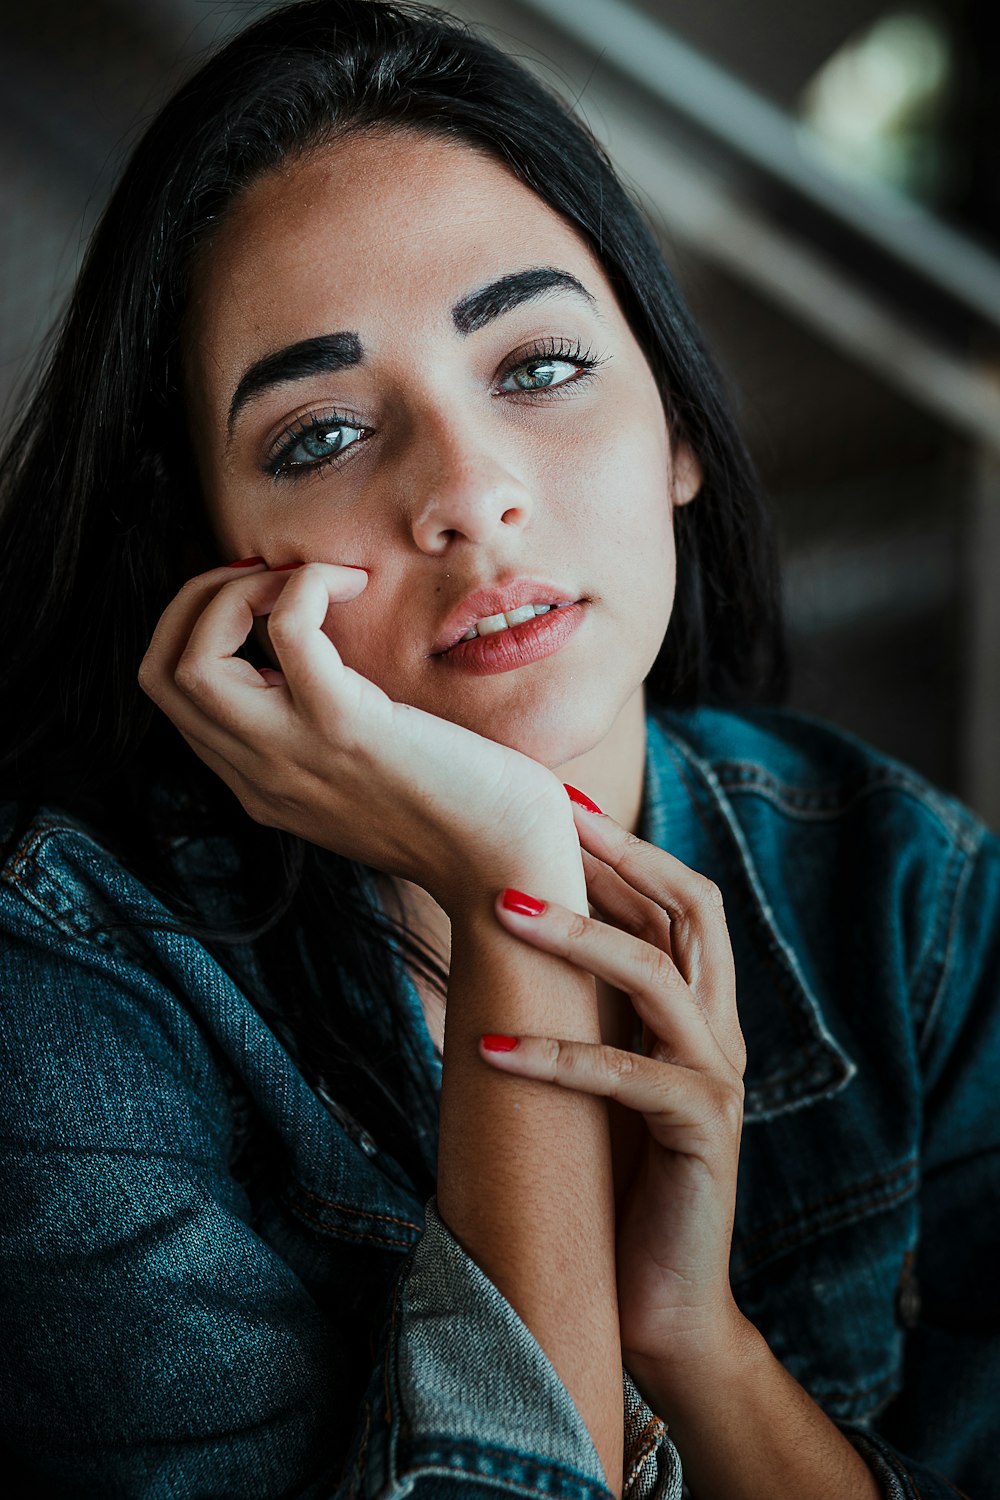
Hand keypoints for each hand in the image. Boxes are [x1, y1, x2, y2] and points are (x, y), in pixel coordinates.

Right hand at [138, 560, 579, 914]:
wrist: (507, 865)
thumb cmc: (462, 811)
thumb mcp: (364, 778)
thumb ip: (321, 738)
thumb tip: (321, 662)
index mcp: (260, 785)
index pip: (173, 699)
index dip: (197, 630)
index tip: (258, 601)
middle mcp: (260, 776)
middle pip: (160, 674)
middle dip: (196, 601)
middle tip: (266, 579)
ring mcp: (295, 753)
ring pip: (191, 659)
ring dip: (234, 592)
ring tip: (301, 580)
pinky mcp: (347, 726)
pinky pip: (287, 629)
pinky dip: (305, 584)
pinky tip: (352, 584)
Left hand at [478, 795, 747, 1391]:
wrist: (654, 1301)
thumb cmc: (612, 1176)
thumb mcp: (598, 1071)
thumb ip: (587, 1006)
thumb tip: (513, 926)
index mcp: (698, 1009)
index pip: (676, 899)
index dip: (624, 844)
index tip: (559, 796)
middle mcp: (719, 1032)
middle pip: (691, 910)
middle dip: (620, 854)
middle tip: (548, 814)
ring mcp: (717, 1080)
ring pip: (659, 976)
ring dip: (580, 933)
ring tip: (502, 907)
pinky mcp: (702, 1134)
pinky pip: (628, 1076)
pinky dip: (556, 1056)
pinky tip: (487, 1047)